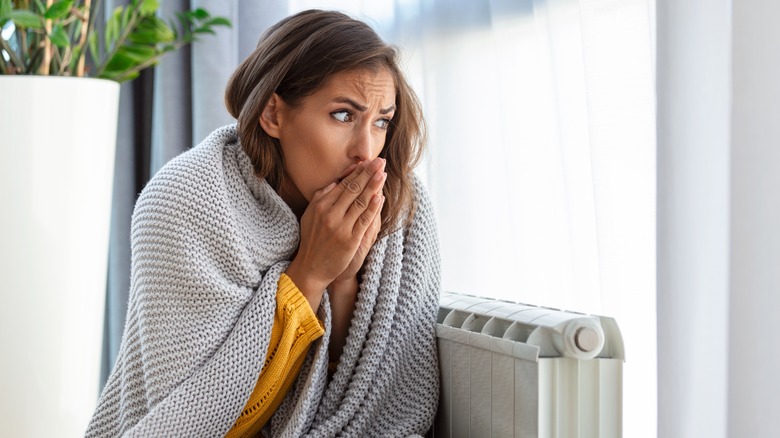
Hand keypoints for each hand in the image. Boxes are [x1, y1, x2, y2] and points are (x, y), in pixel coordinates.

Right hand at [285, 157, 385, 307]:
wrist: (311, 267)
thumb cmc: (312, 240)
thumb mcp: (310, 215)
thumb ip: (321, 197)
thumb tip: (335, 182)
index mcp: (321, 206)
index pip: (343, 184)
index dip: (357, 172)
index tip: (368, 162)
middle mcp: (330, 214)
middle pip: (353, 189)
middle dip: (368, 174)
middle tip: (380, 161)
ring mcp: (340, 227)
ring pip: (360, 202)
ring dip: (373, 186)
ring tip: (382, 174)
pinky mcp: (350, 240)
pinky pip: (364, 220)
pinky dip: (373, 208)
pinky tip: (380, 197)